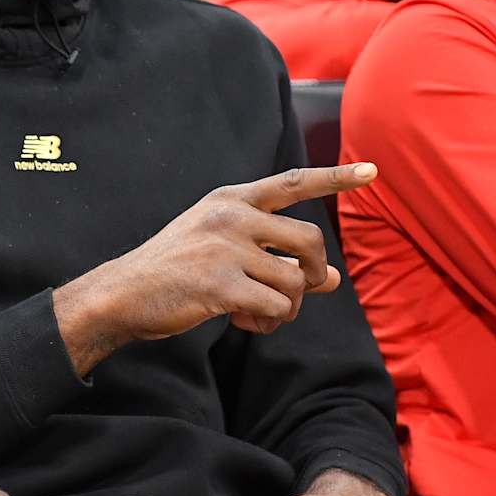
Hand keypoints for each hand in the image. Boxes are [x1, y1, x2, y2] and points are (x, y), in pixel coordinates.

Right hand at [53, 163, 377, 373]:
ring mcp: (225, 247)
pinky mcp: (220, 283)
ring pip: (295, 281)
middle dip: (311, 273)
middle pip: (309, 240)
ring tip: (261, 317)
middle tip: (292, 293)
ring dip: (288, 309)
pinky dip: (270, 324)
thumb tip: (331, 278)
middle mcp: (231, 215)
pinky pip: (277, 308)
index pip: (293, 183)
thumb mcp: (223, 251)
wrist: (123, 293)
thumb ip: (275, 257)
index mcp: (230, 200)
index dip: (336, 177)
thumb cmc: (175, 272)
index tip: (372, 171)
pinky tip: (245, 325)